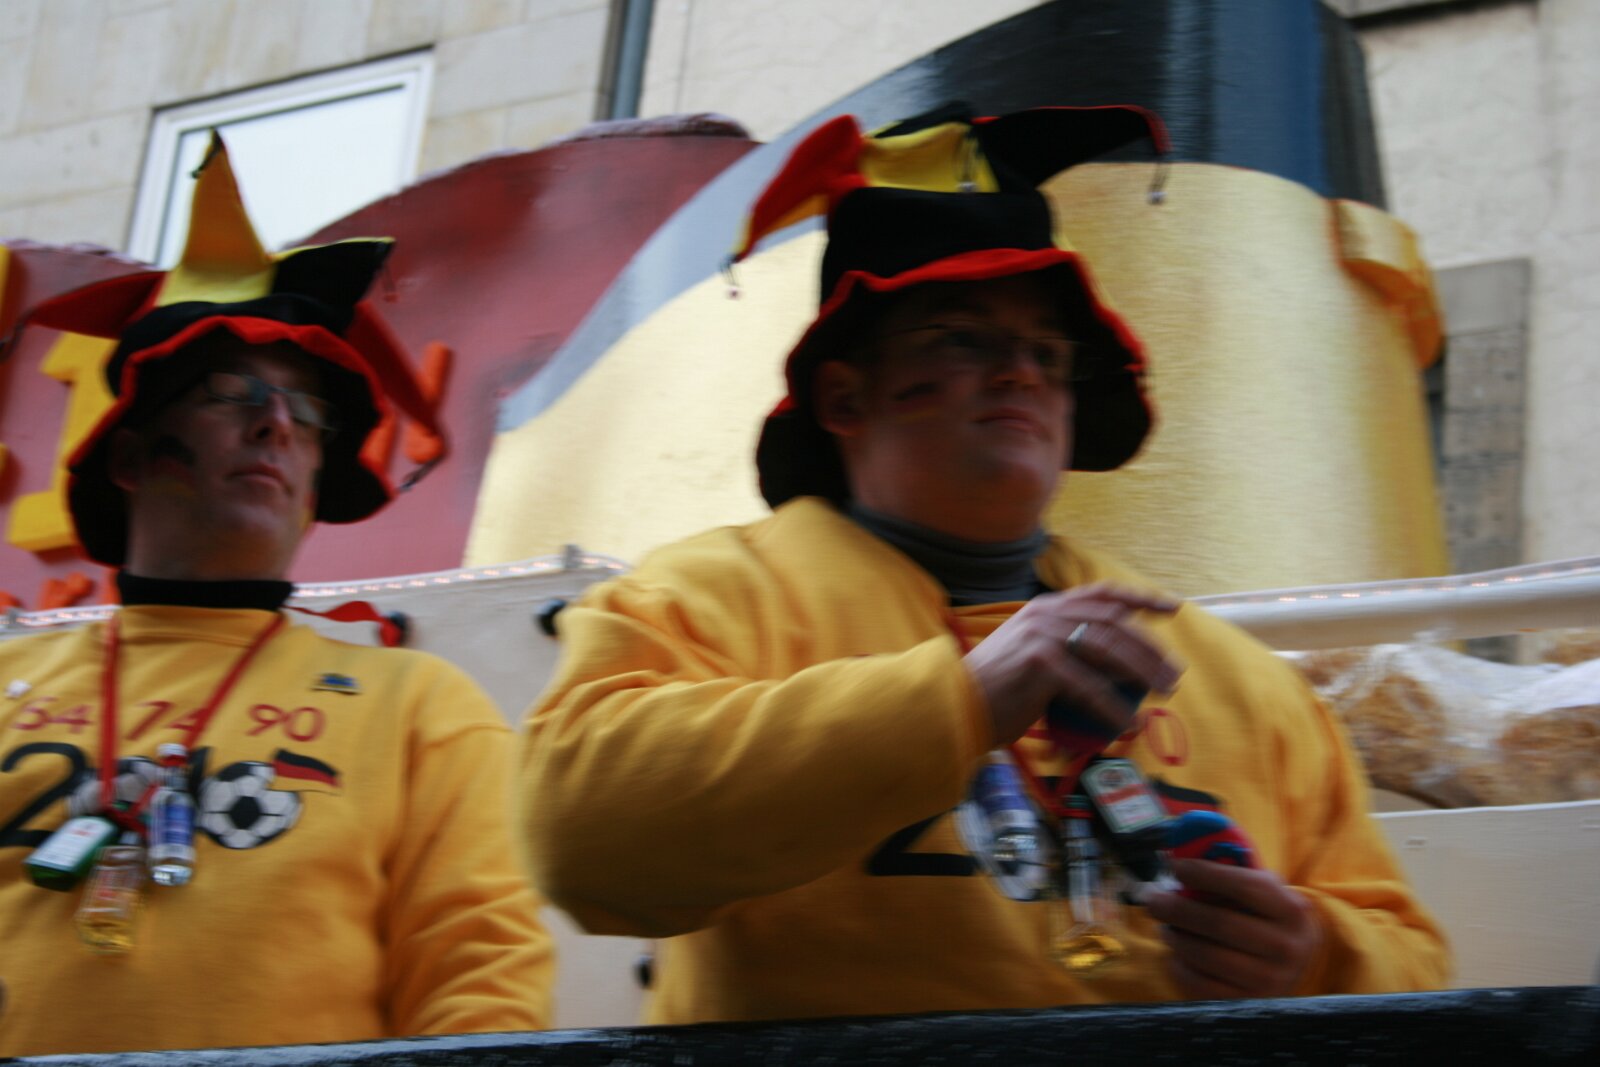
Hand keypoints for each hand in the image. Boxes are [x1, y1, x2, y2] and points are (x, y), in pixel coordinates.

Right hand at [963, 582, 1182, 745]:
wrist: (956, 704)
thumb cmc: (996, 689)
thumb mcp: (1031, 655)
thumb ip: (1065, 649)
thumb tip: (1114, 666)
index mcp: (1045, 608)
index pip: (1101, 594)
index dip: (1140, 598)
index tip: (1172, 608)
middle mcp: (1045, 614)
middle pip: (1113, 623)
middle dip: (1149, 647)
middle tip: (1172, 673)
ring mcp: (1041, 636)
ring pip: (1107, 649)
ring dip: (1141, 672)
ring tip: (1162, 693)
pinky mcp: (1039, 664)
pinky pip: (1088, 686)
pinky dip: (1112, 707)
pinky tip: (1128, 723)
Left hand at [1144, 858, 1323, 998]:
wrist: (1299, 960)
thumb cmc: (1267, 913)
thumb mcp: (1262, 886)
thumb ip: (1230, 866)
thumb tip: (1181, 849)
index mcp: (1289, 909)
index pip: (1243, 886)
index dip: (1204, 873)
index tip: (1175, 866)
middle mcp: (1285, 946)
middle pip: (1219, 923)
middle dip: (1177, 908)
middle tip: (1152, 899)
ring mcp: (1269, 979)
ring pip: (1207, 955)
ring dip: (1176, 937)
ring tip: (1165, 927)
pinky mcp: (1249, 1003)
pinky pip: (1202, 985)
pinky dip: (1180, 967)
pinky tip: (1174, 954)